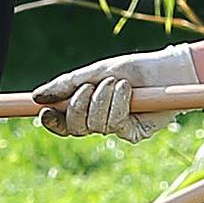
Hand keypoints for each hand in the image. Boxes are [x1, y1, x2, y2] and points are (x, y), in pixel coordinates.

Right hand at [33, 44, 200, 142]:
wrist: (166, 69)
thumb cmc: (132, 69)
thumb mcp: (96, 72)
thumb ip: (67, 85)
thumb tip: (38, 97)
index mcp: (87, 109)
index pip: (62, 123)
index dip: (52, 121)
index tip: (44, 110)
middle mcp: (99, 122)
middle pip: (74, 127)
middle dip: (78, 105)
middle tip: (90, 86)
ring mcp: (117, 129)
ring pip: (95, 125)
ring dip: (103, 99)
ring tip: (117, 82)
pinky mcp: (133, 133)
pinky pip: (115, 124)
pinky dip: (119, 102)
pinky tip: (128, 90)